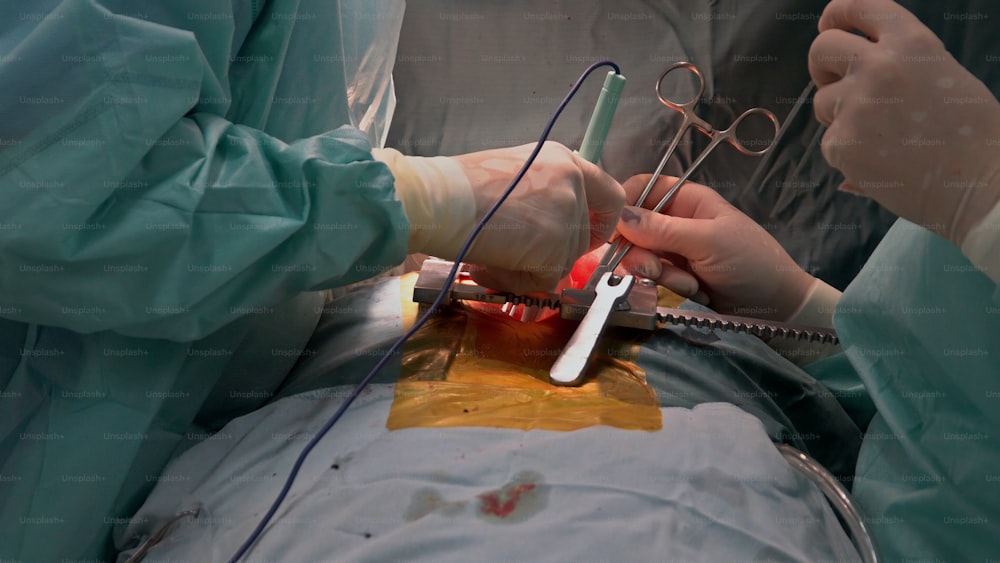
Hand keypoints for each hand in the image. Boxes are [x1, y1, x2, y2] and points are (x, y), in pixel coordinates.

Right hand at [453, 142, 623, 292]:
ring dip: (528, 269)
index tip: (584, 238)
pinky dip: (517, 282)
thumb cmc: (459, 187)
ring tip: (490, 258)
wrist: (440, 199)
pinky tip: (489, 267)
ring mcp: (567, 215)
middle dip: (549, 255)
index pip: (609, 196)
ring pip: (562, 262)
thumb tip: (547, 231)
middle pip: (580, 239)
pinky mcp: (555, 247)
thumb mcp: (514, 175)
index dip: (600, 224)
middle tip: (510, 255)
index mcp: (564, 160)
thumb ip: (542, 196)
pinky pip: (545, 280)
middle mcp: (572, 183)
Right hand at [613, 175, 815, 321]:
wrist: (776, 308)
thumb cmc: (751, 263)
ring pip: (641, 256)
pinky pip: (653, 277)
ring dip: (660, 274)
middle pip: (634, 227)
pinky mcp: (676, 275)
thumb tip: (619, 217)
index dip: (624, 206)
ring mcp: (675, 249)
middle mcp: (676, 220)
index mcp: (687, 200)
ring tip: (692, 284)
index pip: (641, 188)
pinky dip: (670, 286)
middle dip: (643, 252)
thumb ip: (662, 230)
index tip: (615, 233)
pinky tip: (696, 291)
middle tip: (657, 270)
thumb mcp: (707, 242)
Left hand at [809, 0, 999, 245]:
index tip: (830, 26)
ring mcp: (857, 104)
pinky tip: (881, 162)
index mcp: (912, 43)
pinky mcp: (842, 142)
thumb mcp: (945, 76)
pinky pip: (829, 143)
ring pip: (822, 101)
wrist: (982, 184)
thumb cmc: (973, 135)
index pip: (859, 7)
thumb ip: (901, 65)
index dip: (837, 15)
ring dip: (838, 116)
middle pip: (822, 48)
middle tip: (833, 83)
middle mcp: (880, 65)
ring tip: (880, 135)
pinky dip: (847, 154)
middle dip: (822, 65)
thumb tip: (854, 72)